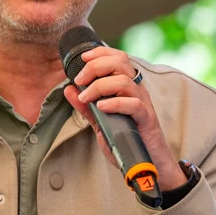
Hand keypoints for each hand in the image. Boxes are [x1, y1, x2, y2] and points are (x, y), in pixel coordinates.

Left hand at [63, 47, 184, 190]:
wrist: (145, 161)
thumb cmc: (126, 138)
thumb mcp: (101, 121)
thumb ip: (85, 106)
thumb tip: (68, 89)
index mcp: (127, 86)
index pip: (118, 58)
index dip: (101, 53)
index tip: (83, 57)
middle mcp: (136, 90)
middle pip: (121, 63)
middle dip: (96, 66)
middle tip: (80, 80)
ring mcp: (143, 103)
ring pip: (125, 81)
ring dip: (100, 86)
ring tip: (86, 98)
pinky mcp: (146, 118)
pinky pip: (134, 104)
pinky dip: (115, 103)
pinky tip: (102, 107)